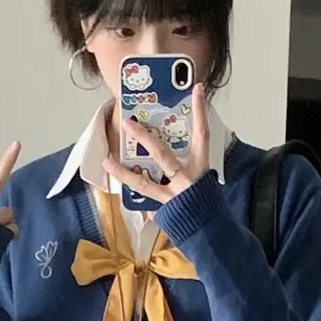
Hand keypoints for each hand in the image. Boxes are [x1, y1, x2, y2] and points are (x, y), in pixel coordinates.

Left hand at [104, 81, 210, 204]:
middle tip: (128, 122)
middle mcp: (186, 179)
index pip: (202, 134)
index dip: (200, 111)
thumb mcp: (204, 179)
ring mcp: (173, 195)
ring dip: (123, 171)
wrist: (212, 231)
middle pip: (163, 154)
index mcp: (201, 167)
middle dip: (144, 138)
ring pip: (144, 182)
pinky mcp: (163, 209)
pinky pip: (143, 198)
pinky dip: (133, 192)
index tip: (197, 89)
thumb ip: (188, 163)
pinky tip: (118, 184)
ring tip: (107, 160)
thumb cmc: (207, 203)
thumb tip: (167, 148)